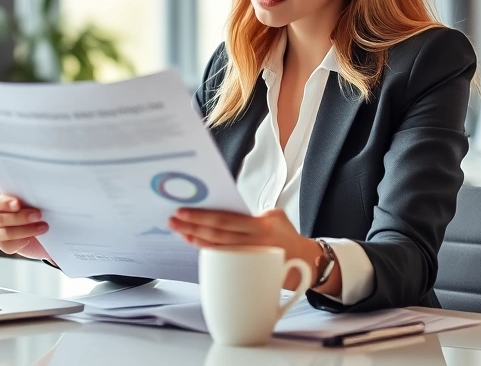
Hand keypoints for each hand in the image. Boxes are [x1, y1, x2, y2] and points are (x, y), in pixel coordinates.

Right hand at [0, 191, 52, 262]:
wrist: (41, 223)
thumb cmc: (33, 204)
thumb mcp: (29, 196)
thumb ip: (25, 194)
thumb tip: (33, 191)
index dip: (4, 203)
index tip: (18, 203)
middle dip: (20, 217)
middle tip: (38, 214)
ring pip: (5, 233)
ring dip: (25, 230)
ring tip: (42, 226)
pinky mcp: (3, 245)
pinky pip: (8, 246)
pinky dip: (21, 242)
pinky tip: (31, 237)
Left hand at [168, 208, 320, 290]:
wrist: (307, 263)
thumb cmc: (287, 236)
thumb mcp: (276, 217)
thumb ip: (251, 214)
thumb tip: (222, 209)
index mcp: (261, 227)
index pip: (225, 220)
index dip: (201, 217)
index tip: (183, 211)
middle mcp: (254, 244)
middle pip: (215, 235)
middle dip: (191, 227)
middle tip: (173, 220)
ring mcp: (249, 259)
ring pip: (215, 249)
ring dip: (194, 239)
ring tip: (179, 230)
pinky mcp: (246, 271)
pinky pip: (221, 259)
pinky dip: (205, 250)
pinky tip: (194, 242)